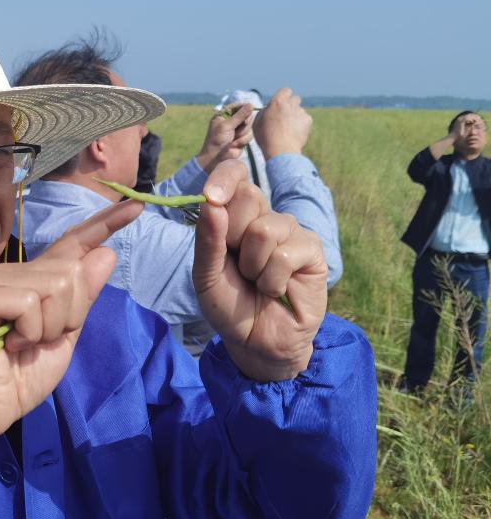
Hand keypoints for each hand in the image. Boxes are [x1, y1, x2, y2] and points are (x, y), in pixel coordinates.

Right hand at [0, 199, 142, 484]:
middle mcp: (4, 271)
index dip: (102, 225)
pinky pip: (29, 301)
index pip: (70, 245)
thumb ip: (83, 297)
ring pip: (53, 285)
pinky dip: (31, 331)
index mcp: (26, 280)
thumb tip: (107, 252)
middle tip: (36, 341)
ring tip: (21, 345)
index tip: (136, 206)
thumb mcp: (63, 336)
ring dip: (49, 327)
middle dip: (68, 315)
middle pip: (69, 271)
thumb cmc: (18, 379)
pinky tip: (9, 346)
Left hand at [193, 159, 327, 380]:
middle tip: (238, 266)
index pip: (234, 176)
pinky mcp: (311, 250)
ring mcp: (290, 232)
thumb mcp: (206, 276)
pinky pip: (284, 255)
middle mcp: (264, 218)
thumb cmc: (229, 306)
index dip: (225, 177)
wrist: (255, 342)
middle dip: (232, 235)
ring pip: (264, 229)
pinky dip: (272, 281)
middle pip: (248, 196)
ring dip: (252, 266)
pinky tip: (276, 291)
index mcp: (234, 216)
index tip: (211, 197)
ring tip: (257, 282)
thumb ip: (207, 240)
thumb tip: (212, 202)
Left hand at [197, 104, 253, 171]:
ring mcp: (238, 130)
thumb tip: (251, 105)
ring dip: (242, 134)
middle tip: (236, 130)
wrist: (216, 158)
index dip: (245, 107)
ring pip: (249, 127)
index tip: (249, 109)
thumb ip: (240, 116)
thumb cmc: (217, 140)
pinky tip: (234, 145)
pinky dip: (243, 141)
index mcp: (224, 115)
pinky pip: (250, 136)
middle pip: (247, 116)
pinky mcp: (242, 139)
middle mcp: (232, 121)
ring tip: (232, 139)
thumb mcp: (227, 126)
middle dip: (243, 123)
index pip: (238, 106)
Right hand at [253, 87, 310, 158]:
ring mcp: (301, 112)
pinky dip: (301, 124)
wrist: (281, 150)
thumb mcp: (257, 123)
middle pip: (295, 98)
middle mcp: (291, 104)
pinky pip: (305, 119)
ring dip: (295, 116)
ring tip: (289, 129)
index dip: (283, 97)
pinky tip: (295, 133)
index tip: (281, 104)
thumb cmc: (266, 137)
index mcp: (277, 102)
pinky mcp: (308, 121)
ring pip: (300, 110)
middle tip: (285, 116)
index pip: (285, 91)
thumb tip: (268, 109)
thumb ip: (264, 112)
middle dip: (291, 105)